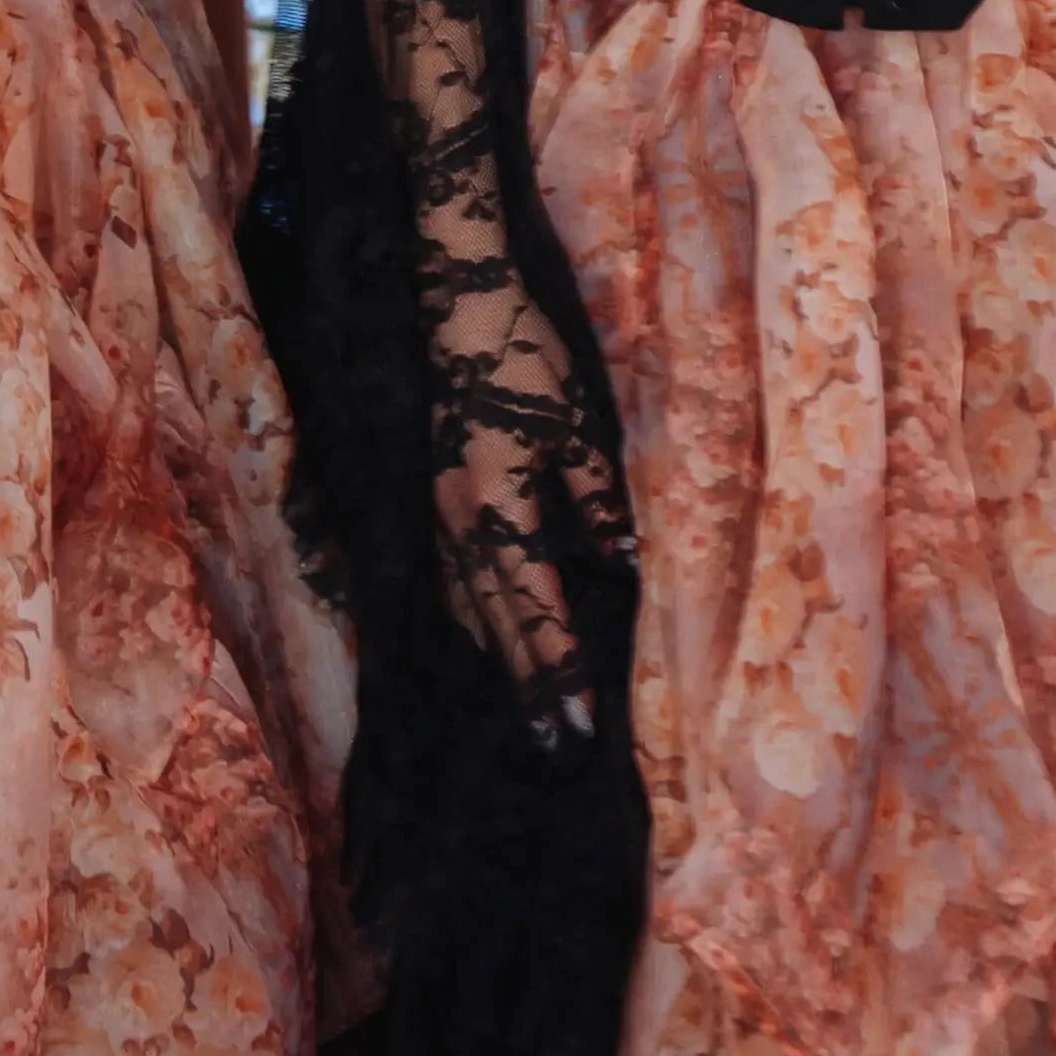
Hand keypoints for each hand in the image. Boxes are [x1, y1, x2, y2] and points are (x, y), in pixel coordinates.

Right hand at [424, 284, 627, 709]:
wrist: (458, 311)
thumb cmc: (525, 360)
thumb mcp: (575, 426)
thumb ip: (595, 498)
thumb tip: (623, 563)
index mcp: (497, 503)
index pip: (534, 603)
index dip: (559, 664)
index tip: (584, 719)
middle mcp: (459, 521)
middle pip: (496, 622)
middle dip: (530, 685)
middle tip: (558, 744)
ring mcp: (437, 514)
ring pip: (469, 608)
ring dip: (500, 662)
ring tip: (526, 712)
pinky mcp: (431, 503)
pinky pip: (451, 581)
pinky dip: (472, 621)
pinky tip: (485, 643)